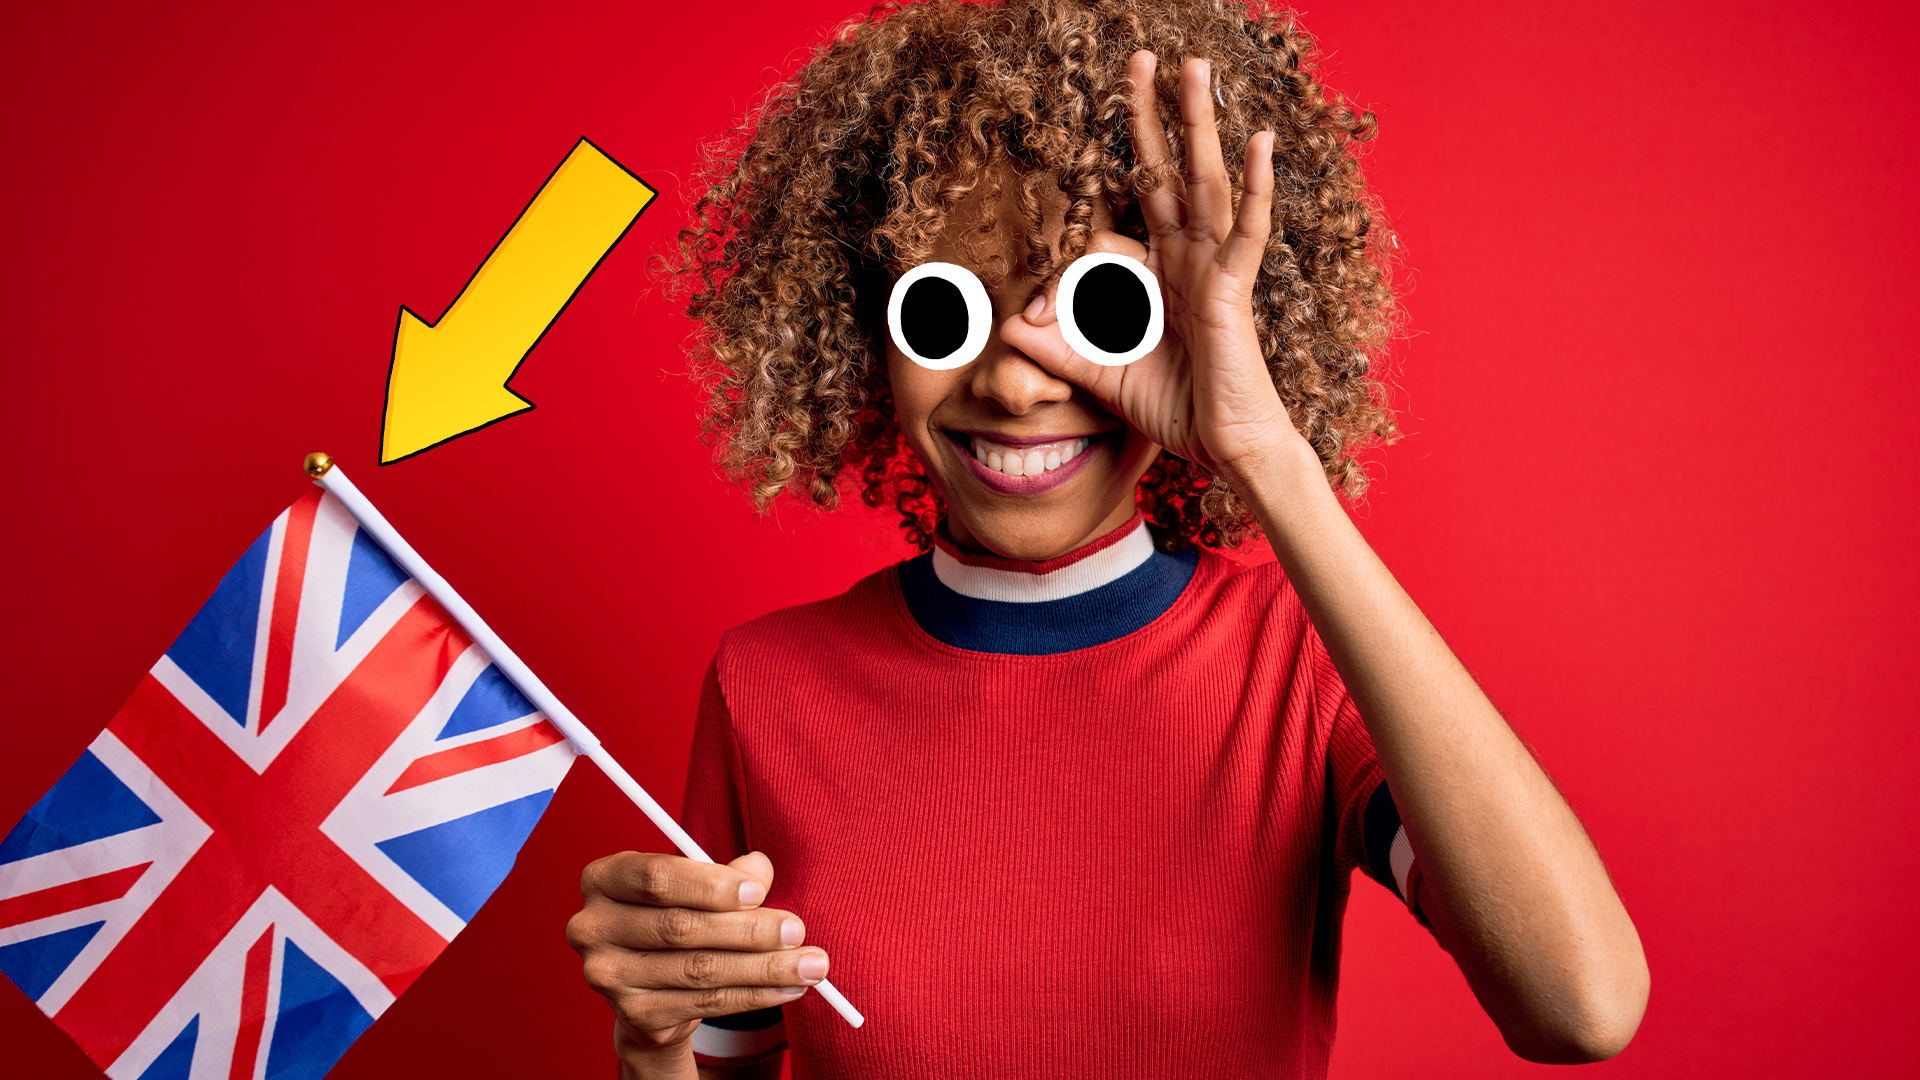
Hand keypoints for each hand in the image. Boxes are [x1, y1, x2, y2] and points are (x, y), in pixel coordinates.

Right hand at [568, 851, 826, 1078]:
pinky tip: (789, 988)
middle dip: (748, 929)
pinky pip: (707, 1003)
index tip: (758, 890)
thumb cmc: (676, 912)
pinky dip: (755, 995)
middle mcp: (593, 927)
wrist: (651, 977)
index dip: (710, 884)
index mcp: (604, 879)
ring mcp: (609, 976)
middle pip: (681, 927)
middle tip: (797, 929)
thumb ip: (728, 874)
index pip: (656, 878)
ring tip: (809, 963)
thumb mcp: (696, 884)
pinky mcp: (635, 1014)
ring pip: (700, 970)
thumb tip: (759, 870)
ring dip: (764, 967)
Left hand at [1006, 51, 1300, 479]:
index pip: (1101, 237)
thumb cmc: (1176, 409)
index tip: (1033, 317)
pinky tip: (1258, 139)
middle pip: (1164, 171)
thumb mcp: (1099, 374)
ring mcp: (1213, 266)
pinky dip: (1256, 185)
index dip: (1060, 272)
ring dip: (1199, 122)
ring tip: (1194, 68)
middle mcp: (1186, 258)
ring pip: (1205, 179)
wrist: (1227, 449)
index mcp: (1156, 273)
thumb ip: (1056, 349)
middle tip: (1139, 57)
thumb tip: (1008, 325)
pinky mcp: (1233, 288)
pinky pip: (1247, 229)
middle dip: (1149, 116)